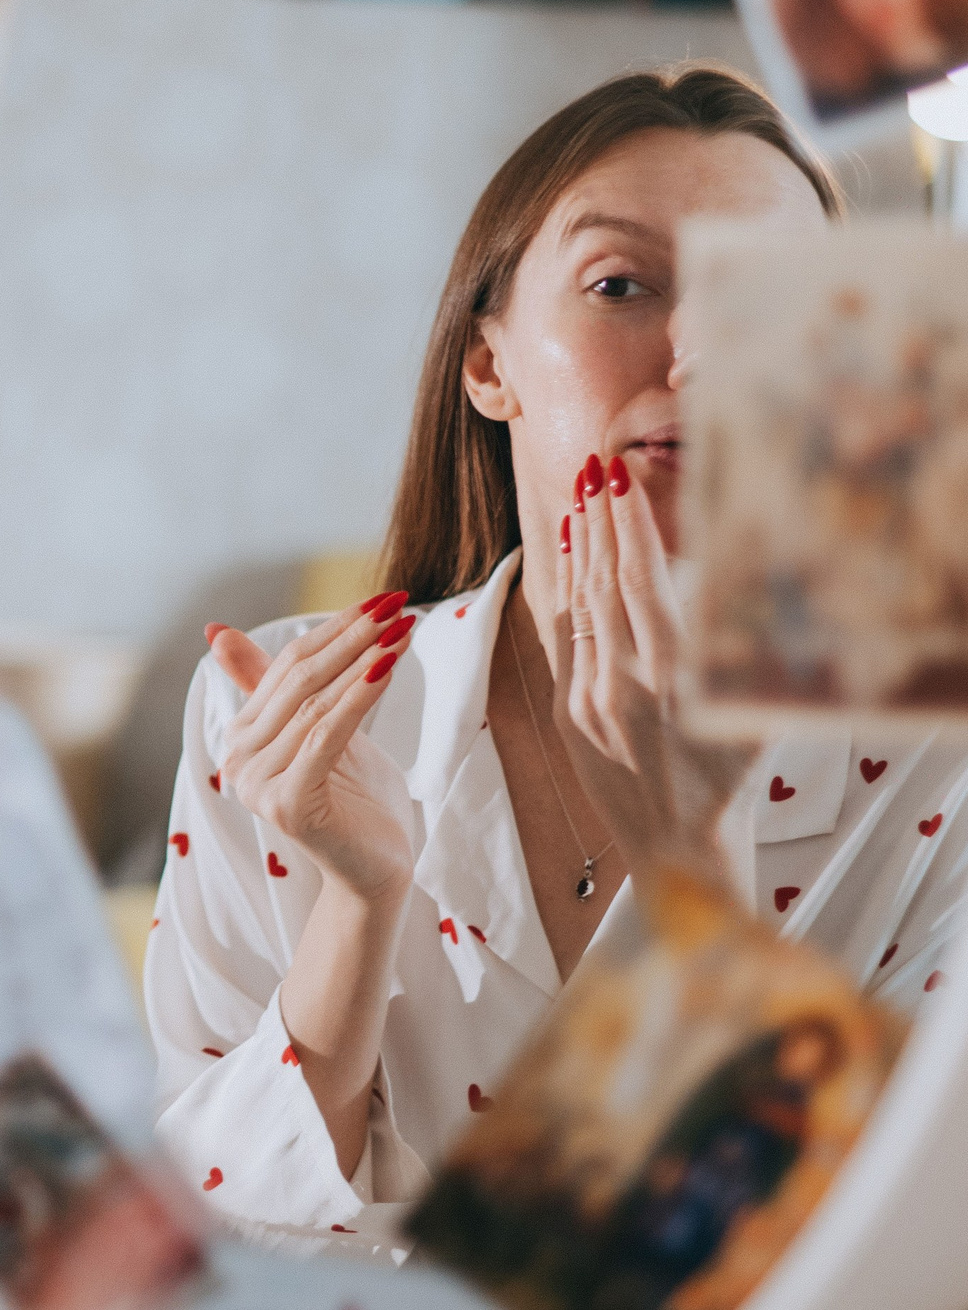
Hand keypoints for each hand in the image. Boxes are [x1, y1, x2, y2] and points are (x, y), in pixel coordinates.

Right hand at [209, 600, 415, 901]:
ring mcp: (256, 784)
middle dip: (352, 636)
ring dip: (364, 660)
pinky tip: (389, 668)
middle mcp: (237, 759)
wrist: (375, 869)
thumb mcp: (319, 729)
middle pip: (299, 679)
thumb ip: (276, 685)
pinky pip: (326, 735)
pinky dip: (360, 698)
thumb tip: (215, 632)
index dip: (333, 628)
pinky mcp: (285, 804)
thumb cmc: (355, 799)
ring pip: (315, 704)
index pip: (283, 665)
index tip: (381, 599)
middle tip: (395, 602)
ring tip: (402, 629)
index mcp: (240, 736)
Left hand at [553, 453, 752, 869]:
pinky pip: (565, 638)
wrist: (677, 845)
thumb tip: (716, 570)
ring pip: (580, 606)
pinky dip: (566, 591)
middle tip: (595, 463)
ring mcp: (587, 699)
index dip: (626, 523)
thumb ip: (725, 643)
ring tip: (581, 496)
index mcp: (671, 678)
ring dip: (580, 547)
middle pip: (604, 582)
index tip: (618, 477)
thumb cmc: (728, 776)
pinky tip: (569, 557)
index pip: (641, 580)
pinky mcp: (568, 713)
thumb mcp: (744, 706)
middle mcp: (622, 683)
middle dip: (599, 519)